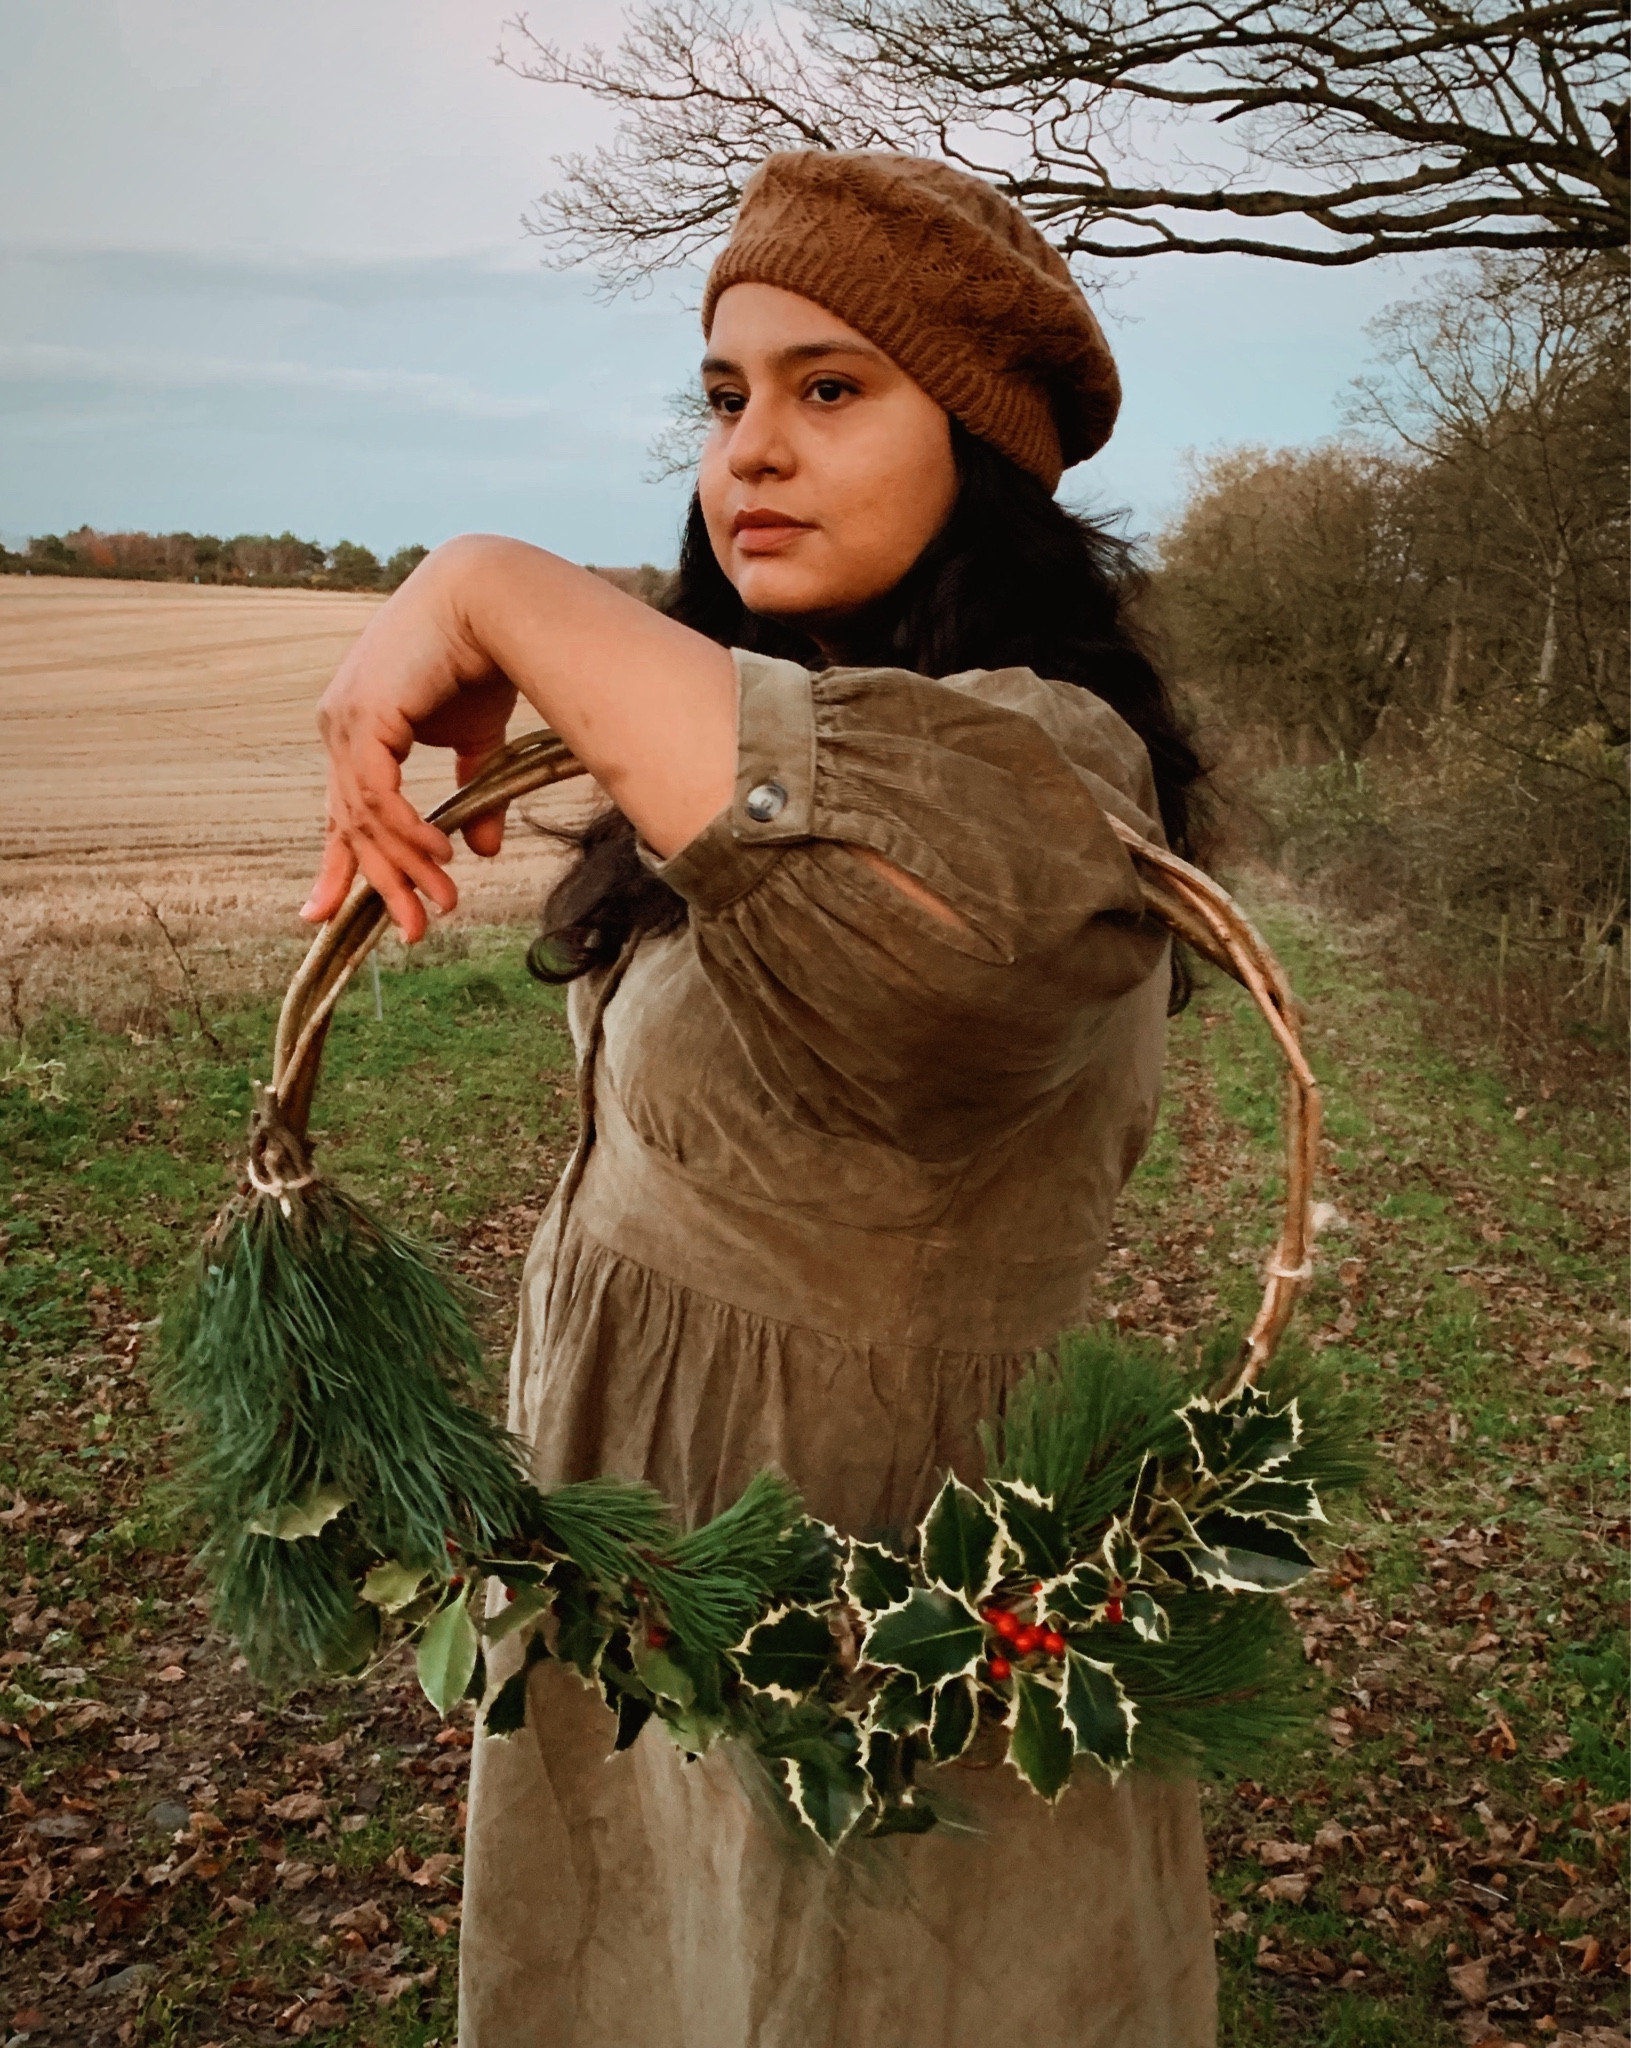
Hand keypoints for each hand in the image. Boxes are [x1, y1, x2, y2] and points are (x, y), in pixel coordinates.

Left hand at [300, 541, 518, 941]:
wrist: (492, 600)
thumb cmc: (483, 657)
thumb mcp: (475, 739)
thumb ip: (473, 793)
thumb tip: (481, 851)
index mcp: (356, 730)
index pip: (342, 810)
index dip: (339, 863)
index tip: (326, 913)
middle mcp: (339, 728)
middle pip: (349, 824)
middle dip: (381, 883)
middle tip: (411, 930)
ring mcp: (345, 722)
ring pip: (365, 818)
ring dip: (406, 866)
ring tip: (441, 902)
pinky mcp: (365, 718)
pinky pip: (378, 795)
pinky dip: (406, 831)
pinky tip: (438, 854)